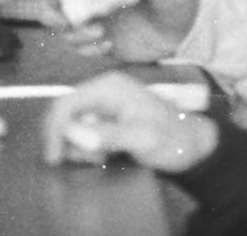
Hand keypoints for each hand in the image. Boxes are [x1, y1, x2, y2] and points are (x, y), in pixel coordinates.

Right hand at [41, 0, 199, 62]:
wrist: (187, 31)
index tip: (57, 0)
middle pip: (53, 3)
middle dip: (54, 16)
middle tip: (71, 24)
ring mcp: (95, 20)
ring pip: (64, 29)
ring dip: (74, 35)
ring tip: (102, 35)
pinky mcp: (101, 41)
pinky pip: (80, 48)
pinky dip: (87, 50)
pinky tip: (109, 47)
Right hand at [43, 71, 218, 170]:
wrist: (192, 146)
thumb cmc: (173, 139)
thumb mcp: (143, 139)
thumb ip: (109, 135)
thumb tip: (74, 134)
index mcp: (109, 87)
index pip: (66, 103)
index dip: (54, 130)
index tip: (55, 158)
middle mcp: (102, 91)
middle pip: (64, 116)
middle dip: (70, 142)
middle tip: (93, 160)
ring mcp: (103, 105)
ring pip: (71, 127)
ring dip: (80, 148)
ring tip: (106, 157)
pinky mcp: (105, 119)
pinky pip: (82, 134)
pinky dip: (88, 148)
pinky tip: (107, 155)